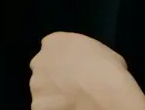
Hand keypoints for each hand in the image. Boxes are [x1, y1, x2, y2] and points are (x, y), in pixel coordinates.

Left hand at [30, 34, 144, 109]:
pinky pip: (44, 108)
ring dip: (53, 97)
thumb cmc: (107, 70)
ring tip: (72, 103)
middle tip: (71, 89)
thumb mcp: (102, 52)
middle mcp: (40, 60)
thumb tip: (92, 65)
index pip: (51, 50)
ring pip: (42, 91)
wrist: (104, 94)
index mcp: (54, 41)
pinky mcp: (38, 105)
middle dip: (54, 79)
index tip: (72, 73)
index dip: (62, 63)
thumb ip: (87, 55)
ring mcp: (37, 84)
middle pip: (44, 70)